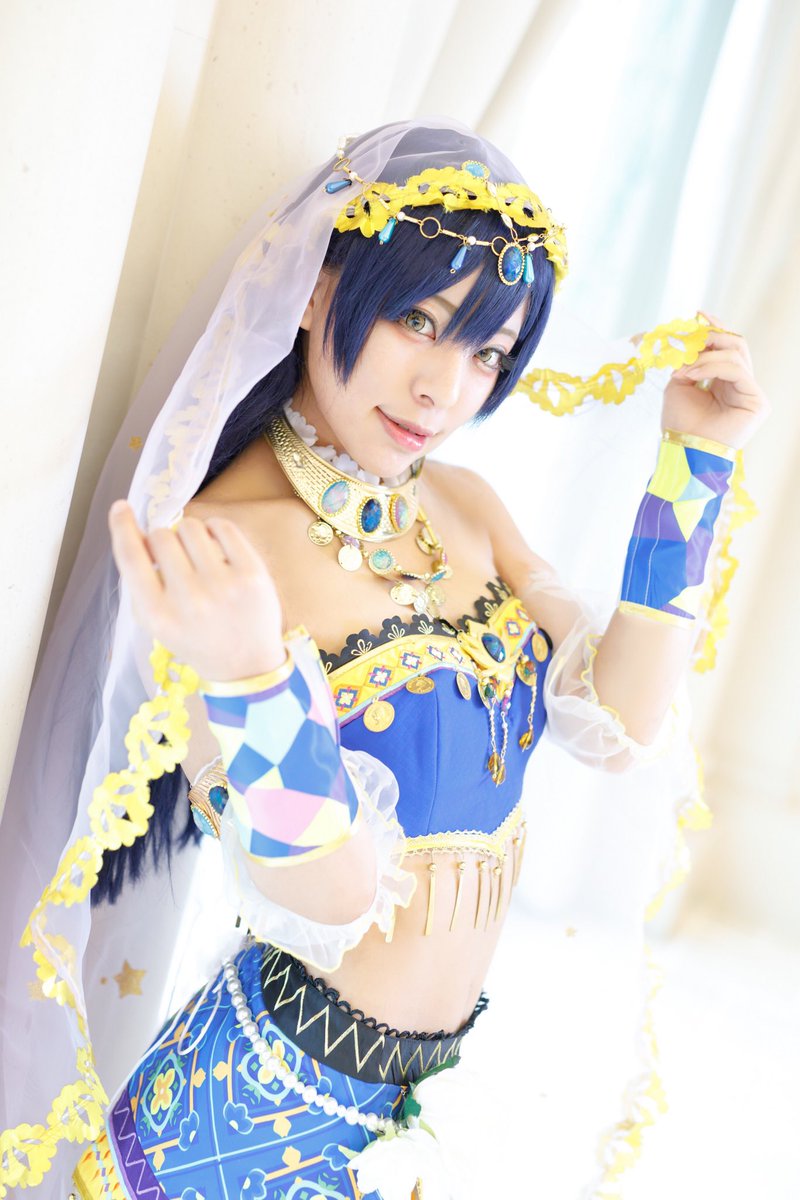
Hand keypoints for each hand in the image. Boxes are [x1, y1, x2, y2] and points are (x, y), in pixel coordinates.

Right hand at [108, 501, 285, 680]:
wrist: (244, 665)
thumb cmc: (195, 639)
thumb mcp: (157, 623)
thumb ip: (142, 584)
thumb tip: (138, 533)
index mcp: (158, 615)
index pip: (131, 558)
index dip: (121, 527)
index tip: (121, 507)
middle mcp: (189, 600)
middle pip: (162, 537)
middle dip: (163, 539)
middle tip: (175, 556)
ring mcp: (223, 586)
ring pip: (191, 527)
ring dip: (189, 534)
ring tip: (197, 554)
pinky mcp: (252, 574)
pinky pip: (223, 527)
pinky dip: (215, 529)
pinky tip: (215, 546)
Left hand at [663, 313, 769, 449]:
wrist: (683, 451)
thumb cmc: (680, 423)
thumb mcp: (679, 384)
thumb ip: (688, 361)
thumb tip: (690, 337)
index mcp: (724, 381)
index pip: (726, 347)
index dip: (716, 328)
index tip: (698, 313)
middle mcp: (740, 385)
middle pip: (736, 345)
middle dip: (712, 336)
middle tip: (691, 336)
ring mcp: (751, 393)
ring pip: (737, 355)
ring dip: (707, 355)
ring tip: (685, 366)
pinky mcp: (757, 402)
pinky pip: (739, 370)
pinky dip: (714, 366)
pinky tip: (694, 372)